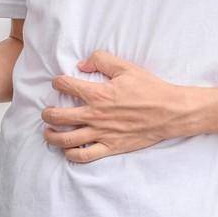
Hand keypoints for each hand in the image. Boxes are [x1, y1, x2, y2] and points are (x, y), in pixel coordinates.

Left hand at [42, 50, 205, 162]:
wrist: (170, 112)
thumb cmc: (150, 88)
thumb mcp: (126, 67)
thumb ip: (101, 60)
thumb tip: (81, 64)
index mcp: (98, 94)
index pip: (66, 86)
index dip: (58, 82)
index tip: (59, 83)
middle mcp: (95, 115)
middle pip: (58, 116)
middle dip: (47, 113)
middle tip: (47, 111)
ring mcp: (101, 134)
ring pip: (66, 140)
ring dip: (52, 136)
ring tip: (49, 132)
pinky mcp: (111, 147)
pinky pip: (84, 156)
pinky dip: (71, 155)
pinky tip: (68, 150)